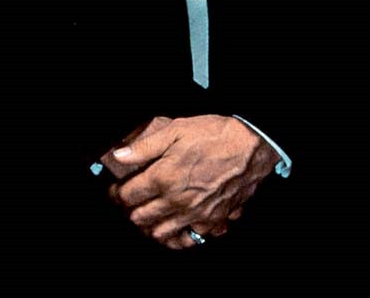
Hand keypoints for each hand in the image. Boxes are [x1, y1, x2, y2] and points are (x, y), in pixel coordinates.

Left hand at [99, 114, 278, 249]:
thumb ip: (145, 147)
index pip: (128, 195)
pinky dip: (179, 236)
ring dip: (151, 226)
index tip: (118, 188)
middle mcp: (176, 201)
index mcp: (163, 178)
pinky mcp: (212, 221)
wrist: (251, 146)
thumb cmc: (215, 135)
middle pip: (140, 218)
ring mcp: (194, 214)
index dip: (118, 192)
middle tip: (133, 201)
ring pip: (160, 233)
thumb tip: (120, 156)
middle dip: (131, 210)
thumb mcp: (177, 130)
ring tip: (152, 214)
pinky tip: (178, 225)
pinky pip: (188, 239)